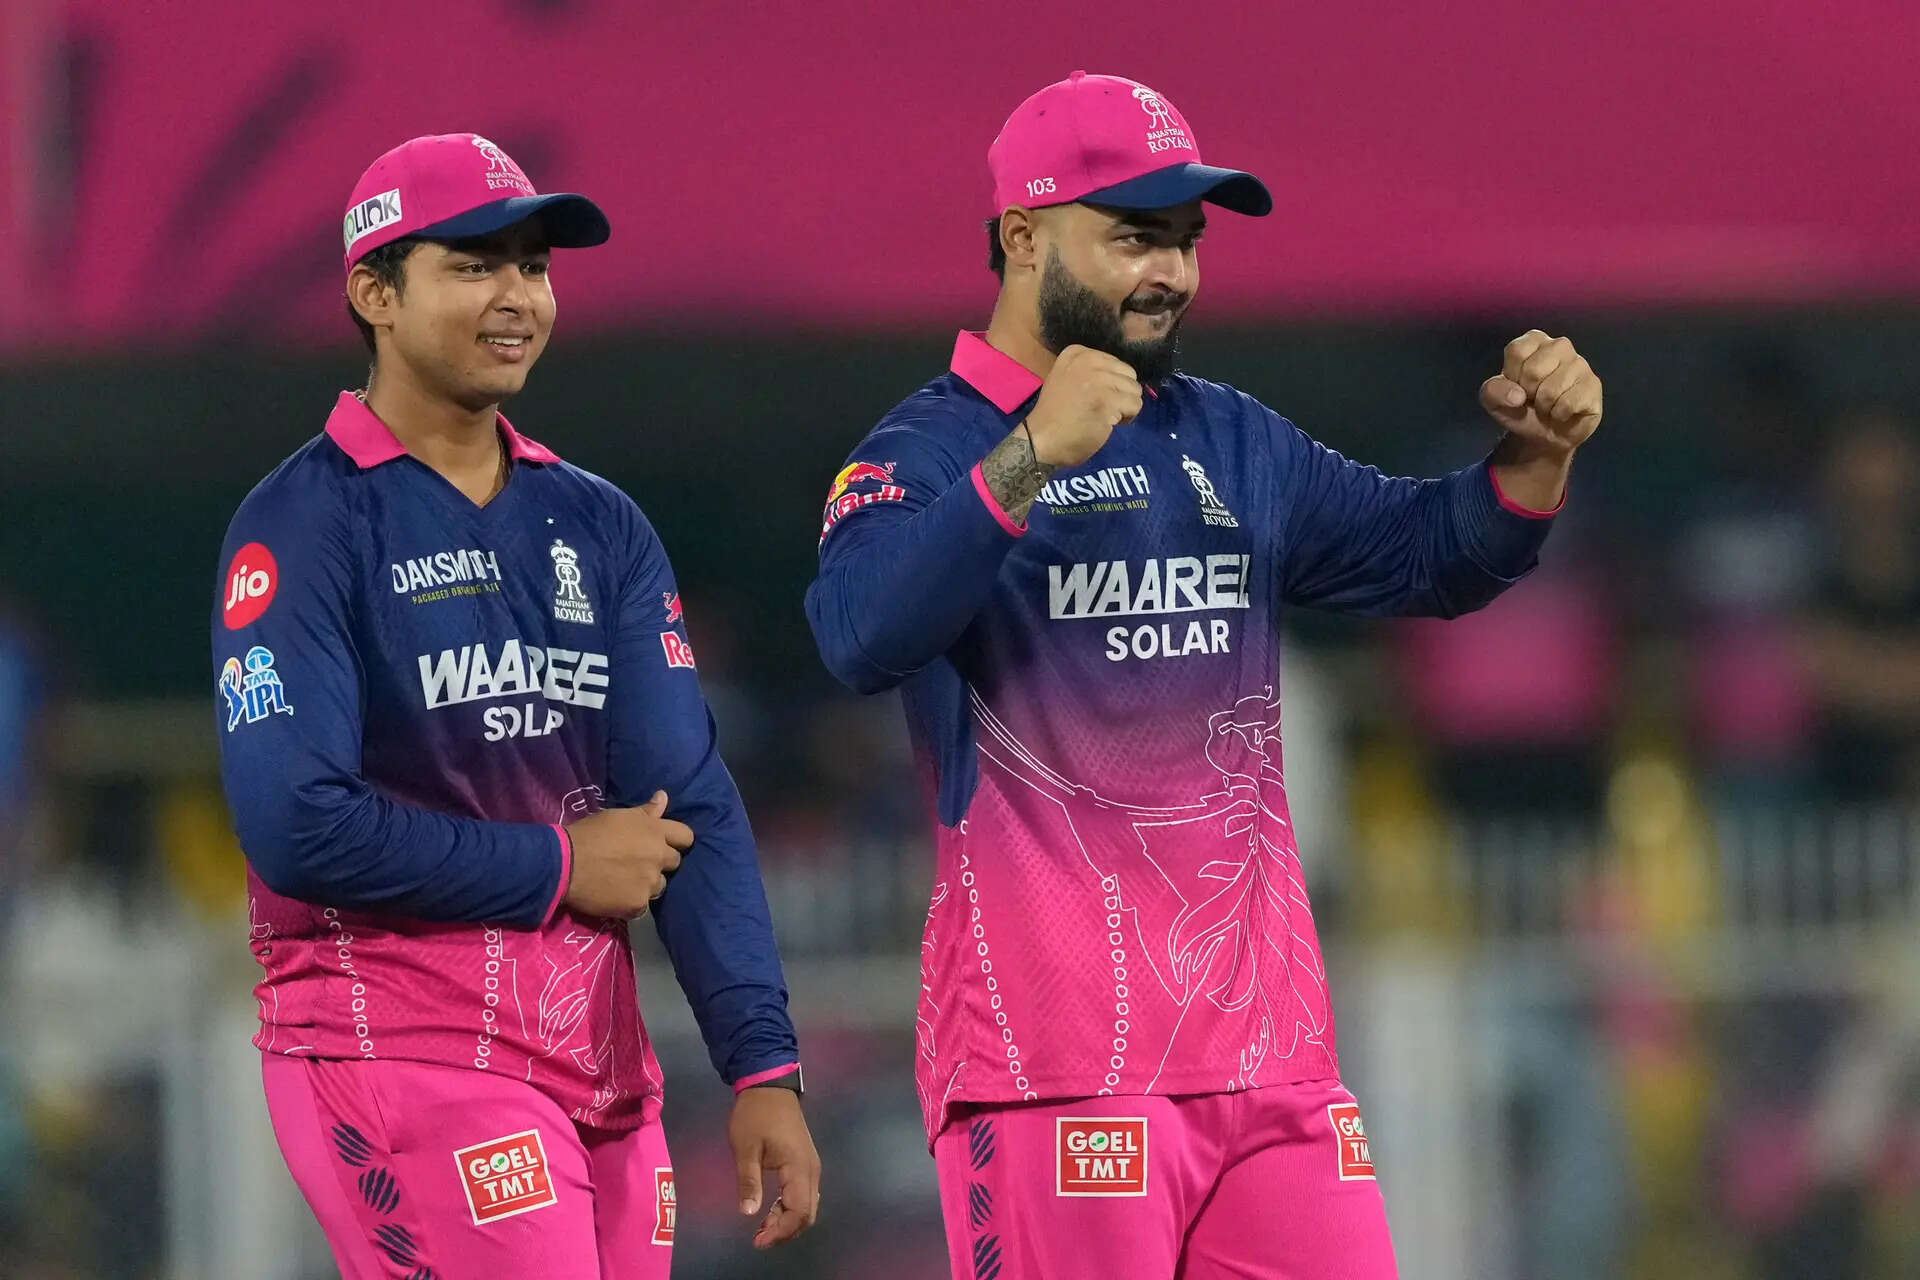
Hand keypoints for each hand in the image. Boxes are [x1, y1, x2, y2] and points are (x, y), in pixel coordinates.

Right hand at [560, 791, 692, 918]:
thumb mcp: (618, 816)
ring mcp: (649, 882)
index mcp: (655, 831)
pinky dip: (631, 902)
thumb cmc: (588, 834)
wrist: (564, 864)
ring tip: (625, 881)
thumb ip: (646, 811)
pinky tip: (615, 896)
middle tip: (638, 863)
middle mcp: (658, 856)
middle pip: (675, 862)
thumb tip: (663, 796)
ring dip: (647, 884)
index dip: (677, 841)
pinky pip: (643, 906)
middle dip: (660, 863)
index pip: (686, 836)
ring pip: (659, 886)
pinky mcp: (637, 904)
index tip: (665, 844)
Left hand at [729, 1086, 820, 1248]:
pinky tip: (771, 1210)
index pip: (799, 1211)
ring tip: (762, 1227)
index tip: (758, 1240)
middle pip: (807, 1213)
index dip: (781, 1231)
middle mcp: (811, 1170)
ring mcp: (811, 1166)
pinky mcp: (805, 1162)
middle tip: (758, 1237)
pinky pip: (804, 1194)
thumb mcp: (746, 1148)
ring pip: (807, 1205)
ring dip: (787, 1221)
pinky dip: (790, 1208)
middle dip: (785, 1231)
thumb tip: (748, 1214)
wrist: (769, 1086)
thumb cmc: (755, 1115)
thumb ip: (749, 1182)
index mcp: (798, 1167)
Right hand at [1024, 345, 1143, 467]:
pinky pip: (1135, 406)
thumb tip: (1123, 377)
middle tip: (1101, 408)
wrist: (1041, 441)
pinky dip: (1127, 418)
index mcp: (1076, 353)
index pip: (1116, 363)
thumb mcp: (1068, 379)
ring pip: (1135, 390)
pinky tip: (1107, 423)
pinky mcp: (1108, 400)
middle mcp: (1087, 360)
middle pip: (1129, 374)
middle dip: (1121, 394)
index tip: (1092, 396)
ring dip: (1124, 407)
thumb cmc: (1055, 415)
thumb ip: (1092, 371)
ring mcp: (1098, 380)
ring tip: (1103, 416)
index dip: (1111, 383)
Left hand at [1480, 331, 1602, 456]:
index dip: (1512, 377)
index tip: (1517, 385)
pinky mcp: (1593, 385)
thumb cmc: (1519, 409)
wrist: (1542, 434)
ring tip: (1547, 405)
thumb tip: (1517, 396)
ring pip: (1551, 390)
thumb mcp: (1493, 400)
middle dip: (1528, 393)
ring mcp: (1580, 364)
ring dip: (1543, 407)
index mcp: (1535, 340)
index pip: (1517, 351)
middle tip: (1533, 398)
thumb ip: (1493, 391)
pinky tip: (1562, 412)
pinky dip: (1558, 415)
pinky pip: (1568, 404)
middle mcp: (1560, 346)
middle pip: (1533, 371)